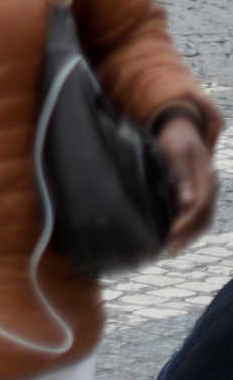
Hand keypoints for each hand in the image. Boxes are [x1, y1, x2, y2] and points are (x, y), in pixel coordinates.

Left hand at [158, 116, 217, 252]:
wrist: (182, 129)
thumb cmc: (176, 140)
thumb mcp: (176, 154)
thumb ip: (182, 177)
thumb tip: (188, 203)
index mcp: (207, 178)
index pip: (201, 207)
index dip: (187, 223)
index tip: (171, 235)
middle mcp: (210, 187)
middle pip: (205, 218)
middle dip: (188, 236)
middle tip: (168, 250)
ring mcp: (206, 191)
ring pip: (203, 220)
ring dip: (188, 236)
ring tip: (169, 250)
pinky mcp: (199, 193)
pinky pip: (198, 216)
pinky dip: (188, 228)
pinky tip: (173, 237)